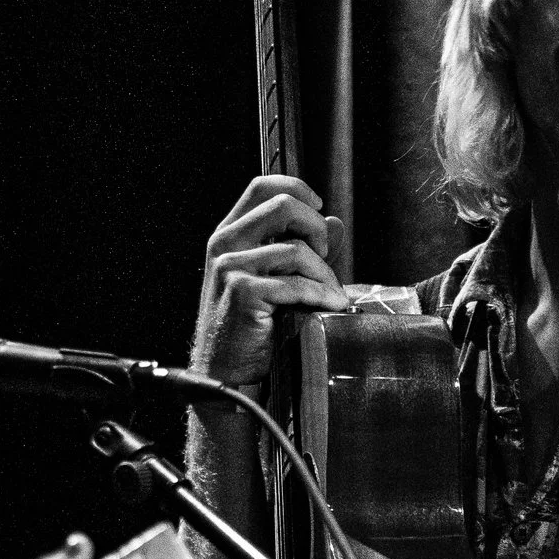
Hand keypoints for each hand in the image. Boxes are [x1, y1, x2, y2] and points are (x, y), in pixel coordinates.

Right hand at [191, 175, 348, 387]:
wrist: (224, 371)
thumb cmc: (248, 327)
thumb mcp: (274, 279)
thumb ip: (302, 248)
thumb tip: (334, 222)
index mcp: (230, 234)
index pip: (262, 186)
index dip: (297, 189)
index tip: (318, 209)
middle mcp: (224, 244)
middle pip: (281, 205)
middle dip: (315, 228)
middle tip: (323, 255)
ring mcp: (229, 267)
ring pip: (295, 250)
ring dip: (324, 275)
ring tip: (330, 294)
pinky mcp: (241, 291)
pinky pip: (296, 283)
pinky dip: (320, 295)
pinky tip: (328, 307)